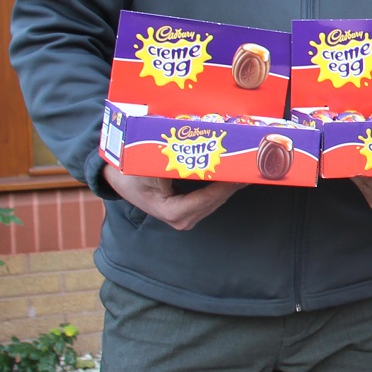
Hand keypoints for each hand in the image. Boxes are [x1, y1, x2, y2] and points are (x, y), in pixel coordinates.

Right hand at [102, 164, 243, 230]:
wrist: (120, 178)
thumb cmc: (131, 172)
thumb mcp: (150, 167)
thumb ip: (177, 164)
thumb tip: (201, 152)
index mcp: (171, 212)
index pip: (206, 198)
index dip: (225, 185)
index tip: (240, 172)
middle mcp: (182, 219)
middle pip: (216, 199)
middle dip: (234, 182)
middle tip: (251, 163)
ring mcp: (188, 218)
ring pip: (218, 199)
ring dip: (232, 183)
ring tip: (247, 165)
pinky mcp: (192, 211)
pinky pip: (213, 197)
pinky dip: (224, 185)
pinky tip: (236, 171)